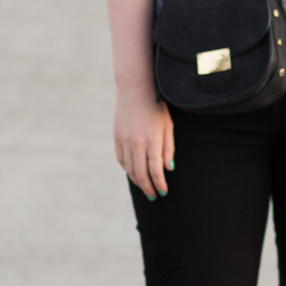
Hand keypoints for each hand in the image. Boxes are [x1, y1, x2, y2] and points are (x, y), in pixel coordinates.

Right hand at [113, 84, 173, 199]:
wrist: (135, 89)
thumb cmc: (157, 107)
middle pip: (141, 174)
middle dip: (148, 188)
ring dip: (137, 181)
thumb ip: (169, 149)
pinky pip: (121, 160)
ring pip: (129, 169)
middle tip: (153, 196)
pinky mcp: (116, 137)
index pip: (155, 170)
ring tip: (145, 187)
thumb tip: (168, 169)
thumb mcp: (168, 126)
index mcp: (152, 140)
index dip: (159, 184)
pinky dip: (128, 170)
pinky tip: (134, 174)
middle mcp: (136, 142)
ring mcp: (124, 140)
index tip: (163, 192)